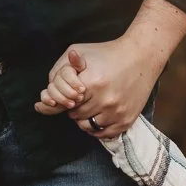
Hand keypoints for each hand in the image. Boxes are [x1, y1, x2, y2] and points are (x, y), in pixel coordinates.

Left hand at [45, 33, 166, 139]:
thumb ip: (60, 71)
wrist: (141, 57)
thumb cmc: (108, 53)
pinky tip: (98, 117)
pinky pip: (103, 134)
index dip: (62, 100)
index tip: (66, 98)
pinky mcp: (126, 120)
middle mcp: (104, 100)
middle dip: (73, 108)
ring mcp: (116, 112)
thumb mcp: (80, 52)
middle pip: (74, 115)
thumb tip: (44, 99)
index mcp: (91, 83)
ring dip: (84, 119)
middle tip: (81, 98)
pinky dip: (97, 128)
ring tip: (89, 107)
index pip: (64, 103)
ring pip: (87, 126)